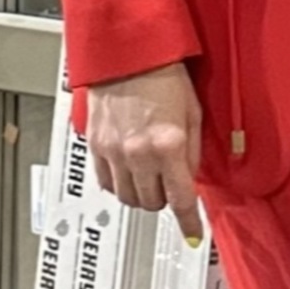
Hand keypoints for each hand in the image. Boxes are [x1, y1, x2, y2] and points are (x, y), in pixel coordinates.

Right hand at [86, 61, 204, 244]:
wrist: (127, 55)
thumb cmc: (163, 75)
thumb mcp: (193, 113)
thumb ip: (192, 151)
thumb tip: (190, 178)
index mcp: (168, 145)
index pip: (181, 199)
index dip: (189, 221)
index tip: (193, 234)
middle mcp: (139, 153)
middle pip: (152, 203)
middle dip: (165, 199)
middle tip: (170, 184)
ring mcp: (114, 151)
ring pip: (127, 198)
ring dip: (141, 194)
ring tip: (149, 175)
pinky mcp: (96, 146)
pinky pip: (106, 183)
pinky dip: (119, 184)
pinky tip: (129, 169)